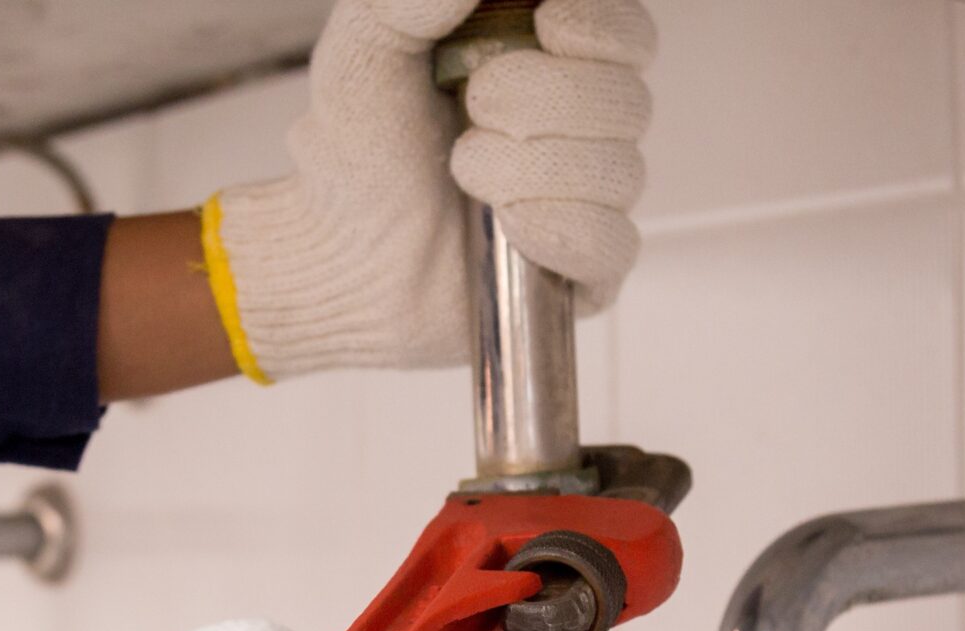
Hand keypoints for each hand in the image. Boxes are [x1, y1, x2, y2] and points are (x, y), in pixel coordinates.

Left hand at [205, 0, 656, 381]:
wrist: (335, 259)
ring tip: (465, 171)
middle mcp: (580, 125)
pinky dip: (550, 228)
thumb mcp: (363, 52)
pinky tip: (504, 224)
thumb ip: (408, 1)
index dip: (598, 24)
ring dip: (525, 167)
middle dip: (541, 98)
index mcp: (546, 59)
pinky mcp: (585, 270)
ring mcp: (588, 200)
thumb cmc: (357, 155)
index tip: (547, 23)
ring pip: (619, 169)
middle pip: (629, 96)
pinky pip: (610, 243)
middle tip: (474, 104)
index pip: (624, 30)